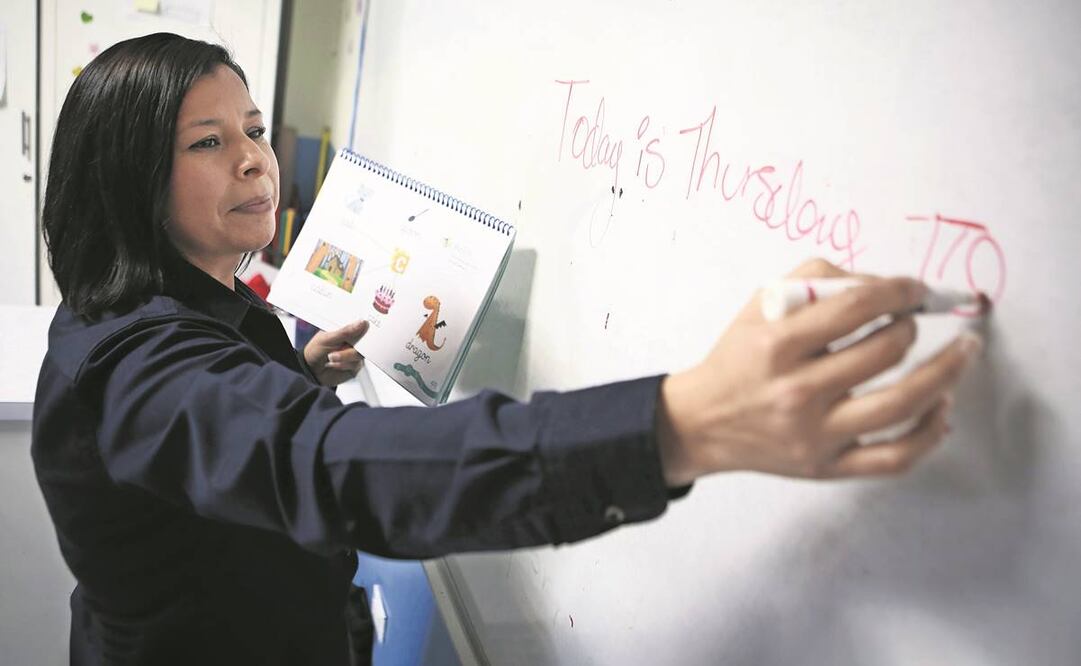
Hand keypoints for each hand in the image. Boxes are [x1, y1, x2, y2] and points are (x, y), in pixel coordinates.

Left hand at [303, 320, 369, 387]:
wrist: (311, 372)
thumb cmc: (315, 352)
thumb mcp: (327, 338)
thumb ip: (345, 332)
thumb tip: (361, 323)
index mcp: (344, 330)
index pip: (358, 325)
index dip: (362, 326)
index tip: (363, 326)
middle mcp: (351, 342)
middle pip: (363, 340)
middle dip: (351, 345)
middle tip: (341, 346)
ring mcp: (353, 354)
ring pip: (359, 354)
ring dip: (345, 356)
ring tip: (331, 357)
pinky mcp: (354, 366)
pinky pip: (356, 364)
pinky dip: (344, 364)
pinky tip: (334, 364)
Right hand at [657, 259, 981, 485]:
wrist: (701, 423)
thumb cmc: (737, 361)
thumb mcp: (759, 306)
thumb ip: (816, 278)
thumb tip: (880, 283)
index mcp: (777, 346)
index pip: (856, 306)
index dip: (899, 290)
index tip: (914, 288)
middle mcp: (797, 391)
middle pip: (885, 351)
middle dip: (912, 326)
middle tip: (914, 320)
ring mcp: (815, 434)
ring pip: (901, 404)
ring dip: (945, 373)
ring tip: (961, 354)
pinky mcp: (827, 467)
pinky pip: (895, 457)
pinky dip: (930, 432)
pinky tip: (942, 407)